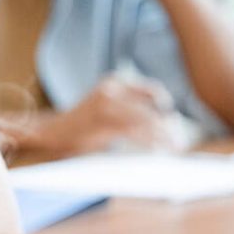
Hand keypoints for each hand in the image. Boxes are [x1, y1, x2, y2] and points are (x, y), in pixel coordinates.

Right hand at [40, 74, 177, 156]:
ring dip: (163, 137)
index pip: (152, 92)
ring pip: (146, 121)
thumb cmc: (85, 124)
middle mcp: (112, 90)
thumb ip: (133, 108)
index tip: (173, 121)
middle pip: (151, 109)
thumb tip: (169, 119)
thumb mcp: (110, 107)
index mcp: (114, 82)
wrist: (53, 132)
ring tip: (175, 148)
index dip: (165, 106)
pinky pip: (135, 133)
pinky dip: (150, 142)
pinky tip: (159, 151)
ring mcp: (107, 105)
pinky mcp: (104, 123)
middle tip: (180, 143)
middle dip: (168, 127)